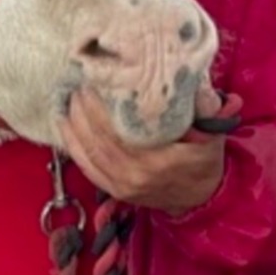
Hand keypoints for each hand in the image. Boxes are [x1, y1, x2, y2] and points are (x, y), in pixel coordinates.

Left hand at [59, 89, 225, 215]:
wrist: (202, 196)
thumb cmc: (204, 158)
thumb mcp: (212, 131)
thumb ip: (207, 106)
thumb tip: (194, 77)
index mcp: (155, 161)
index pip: (117, 132)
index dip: (99, 106)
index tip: (92, 80)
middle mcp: (133, 176)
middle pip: (96, 139)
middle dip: (82, 108)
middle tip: (76, 81)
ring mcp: (120, 186)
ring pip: (86, 152)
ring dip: (72, 122)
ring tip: (67, 96)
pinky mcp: (113, 190)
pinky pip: (85, 166)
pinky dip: (71, 143)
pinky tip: (63, 122)